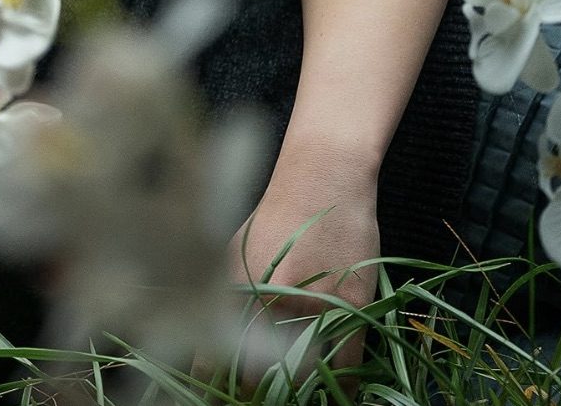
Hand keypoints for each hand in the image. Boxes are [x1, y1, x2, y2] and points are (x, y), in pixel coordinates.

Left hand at [221, 167, 379, 388]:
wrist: (321, 178)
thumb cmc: (273, 217)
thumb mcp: (234, 255)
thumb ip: (225, 302)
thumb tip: (208, 348)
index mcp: (232, 290)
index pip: (214, 357)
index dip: (214, 388)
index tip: (213, 401)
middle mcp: (268, 301)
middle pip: (258, 374)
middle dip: (256, 392)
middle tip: (254, 398)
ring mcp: (313, 305)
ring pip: (303, 373)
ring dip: (296, 389)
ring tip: (289, 395)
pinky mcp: (352, 306)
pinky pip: (346, 365)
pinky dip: (339, 383)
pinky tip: (333, 391)